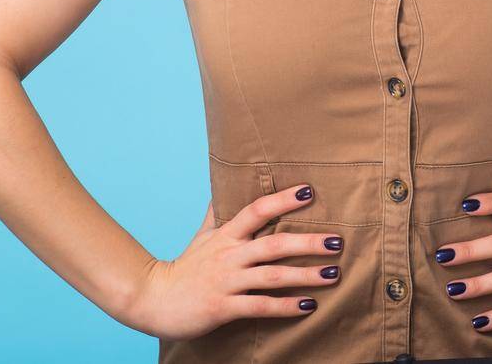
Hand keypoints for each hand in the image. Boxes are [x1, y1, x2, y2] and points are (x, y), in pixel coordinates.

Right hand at [117, 183, 344, 339]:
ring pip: (271, 276)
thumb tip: (225, 184)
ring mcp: (226, 281)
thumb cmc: (185, 267)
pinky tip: (308, 305)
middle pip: (273, 244)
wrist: (153, 299)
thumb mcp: (203, 236)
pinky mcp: (223, 307)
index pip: (256, 210)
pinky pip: (260, 306)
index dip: (282, 200)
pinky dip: (285, 306)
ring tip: (333, 274)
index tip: (308, 192)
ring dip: (305, 275)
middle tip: (337, 241)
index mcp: (226, 235)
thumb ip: (218, 213)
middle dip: (308, 242)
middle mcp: (228, 255)